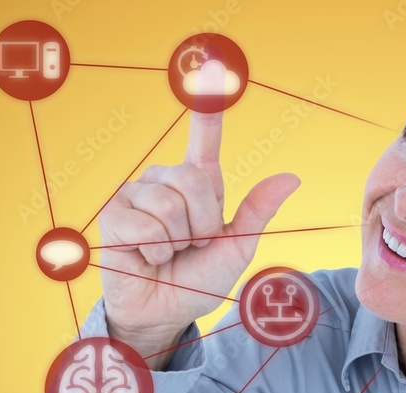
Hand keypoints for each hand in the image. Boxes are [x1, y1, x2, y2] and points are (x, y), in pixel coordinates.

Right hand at [98, 105, 300, 365]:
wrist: (166, 313)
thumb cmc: (199, 280)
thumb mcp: (236, 247)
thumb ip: (257, 212)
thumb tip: (292, 177)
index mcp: (198, 185)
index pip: (204, 140)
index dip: (208, 109)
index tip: (214, 67)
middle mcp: (165, 181)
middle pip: (193, 180)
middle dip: (202, 223)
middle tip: (191, 245)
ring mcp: (136, 194)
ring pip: (169, 204)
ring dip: (177, 241)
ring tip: (168, 253)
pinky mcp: (113, 214)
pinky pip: (145, 224)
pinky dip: (154, 250)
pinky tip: (146, 257)